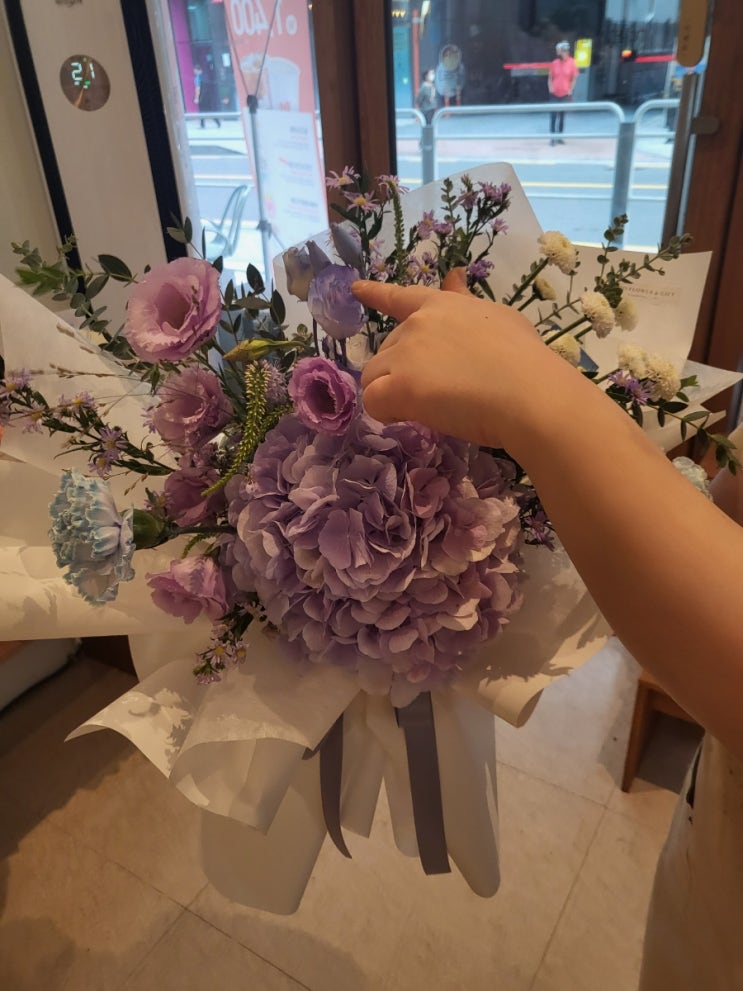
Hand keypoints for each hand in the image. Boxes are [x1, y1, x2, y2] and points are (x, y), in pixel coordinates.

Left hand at [353, 270, 570, 449]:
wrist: (528, 392)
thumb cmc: (524, 360)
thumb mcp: (498, 319)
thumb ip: (466, 303)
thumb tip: (454, 277)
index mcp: (441, 306)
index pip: (402, 296)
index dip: (376, 293)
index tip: (356, 289)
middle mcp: (417, 324)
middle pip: (386, 349)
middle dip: (401, 371)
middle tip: (440, 392)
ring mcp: (406, 354)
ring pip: (374, 377)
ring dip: (392, 393)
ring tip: (429, 407)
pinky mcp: (400, 386)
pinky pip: (373, 402)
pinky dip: (386, 413)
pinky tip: (411, 417)